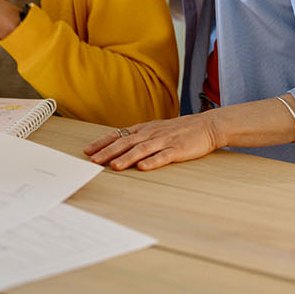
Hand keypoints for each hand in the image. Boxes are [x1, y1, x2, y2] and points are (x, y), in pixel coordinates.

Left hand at [83, 115, 224, 170]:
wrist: (206, 126)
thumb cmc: (178, 130)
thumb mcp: (154, 130)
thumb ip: (137, 137)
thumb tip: (117, 146)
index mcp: (143, 129)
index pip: (118, 135)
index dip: (102, 143)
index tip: (87, 150)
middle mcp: (150, 134)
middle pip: (125, 142)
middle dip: (108, 151)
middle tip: (93, 160)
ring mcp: (164, 141)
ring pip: (141, 149)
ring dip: (126, 158)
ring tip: (113, 166)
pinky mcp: (178, 150)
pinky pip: (163, 156)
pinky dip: (152, 161)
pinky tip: (142, 167)